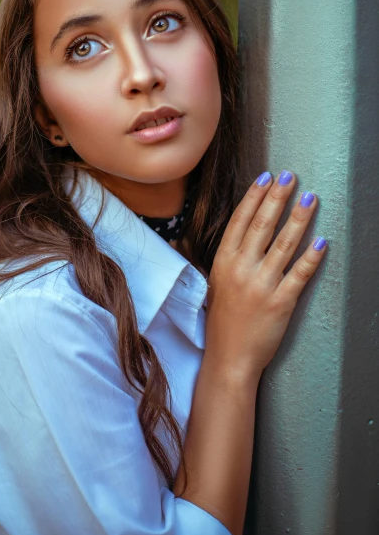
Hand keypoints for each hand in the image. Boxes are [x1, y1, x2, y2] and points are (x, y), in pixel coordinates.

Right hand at [205, 171, 326, 381]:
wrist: (228, 358)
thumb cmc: (222, 321)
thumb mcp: (213, 282)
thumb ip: (224, 256)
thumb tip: (230, 231)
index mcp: (223, 261)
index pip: (240, 220)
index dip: (254, 196)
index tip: (266, 177)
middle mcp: (241, 269)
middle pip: (262, 225)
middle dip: (278, 197)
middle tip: (290, 177)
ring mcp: (261, 285)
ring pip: (283, 244)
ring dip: (299, 218)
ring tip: (310, 198)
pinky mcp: (280, 302)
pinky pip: (299, 274)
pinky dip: (311, 257)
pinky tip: (321, 241)